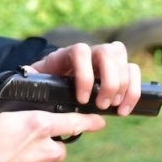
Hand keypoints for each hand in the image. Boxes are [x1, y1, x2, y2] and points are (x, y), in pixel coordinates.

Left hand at [26, 41, 142, 114]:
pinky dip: (134, 90)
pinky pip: (134, 71)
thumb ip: (32, 80)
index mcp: (66, 54)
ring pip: (123, 58)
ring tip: (115, 108)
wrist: (54, 84)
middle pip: (107, 52)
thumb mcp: (35, 82)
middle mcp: (89, 52)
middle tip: (102, 105)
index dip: (84, 74)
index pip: (80, 52)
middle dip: (109, 81)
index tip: (82, 99)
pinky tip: (125, 109)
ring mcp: (105, 58)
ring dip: (124, 86)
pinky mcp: (118, 70)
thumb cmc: (44, 84)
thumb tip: (26, 79)